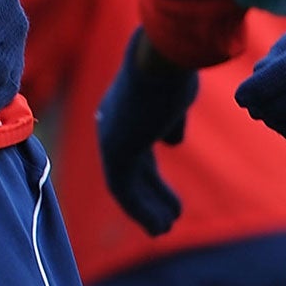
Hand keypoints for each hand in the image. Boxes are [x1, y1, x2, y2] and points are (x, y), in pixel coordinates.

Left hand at [96, 29, 198, 235]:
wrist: (164, 56)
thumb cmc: (175, 69)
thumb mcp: (174, 96)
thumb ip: (170, 120)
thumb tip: (172, 142)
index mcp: (124, 109)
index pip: (135, 150)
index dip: (151, 178)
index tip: (169, 200)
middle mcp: (112, 123)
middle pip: (130, 169)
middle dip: (150, 195)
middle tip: (168, 220)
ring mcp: (110, 137)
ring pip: (125, 183)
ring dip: (146, 209)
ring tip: (164, 229)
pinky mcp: (115, 149)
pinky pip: (123, 189)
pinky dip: (141, 209)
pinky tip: (160, 225)